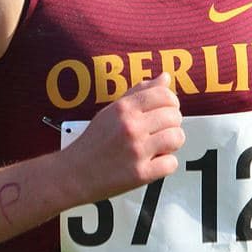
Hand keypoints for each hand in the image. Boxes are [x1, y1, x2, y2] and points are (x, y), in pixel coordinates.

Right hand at [59, 74, 184, 204]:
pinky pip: (172, 163)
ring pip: (177, 137)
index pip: (164, 94)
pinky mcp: (141, 173)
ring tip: (158, 146)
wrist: (74, 173)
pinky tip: (152, 162)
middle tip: (159, 131)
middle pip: (174, 116)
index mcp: (123, 109)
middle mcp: (131, 127)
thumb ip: (139, 93)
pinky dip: (165, 164)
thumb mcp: (111, 111)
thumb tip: (165, 78)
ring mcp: (136, 150)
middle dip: (171, 123)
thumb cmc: (93, 142)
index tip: (166, 110)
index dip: (171, 102)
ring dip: (172, 143)